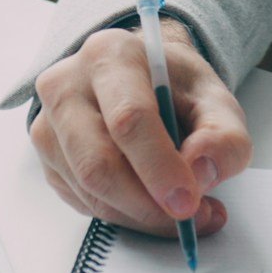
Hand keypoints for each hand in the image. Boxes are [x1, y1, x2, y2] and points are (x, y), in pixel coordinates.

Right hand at [28, 18, 253, 237]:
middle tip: (191, 217)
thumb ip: (224, 136)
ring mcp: (48, 125)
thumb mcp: (216, 101)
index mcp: (109, 55)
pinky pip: (83, 203)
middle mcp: (66, 86)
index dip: (160, 167)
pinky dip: (124, 215)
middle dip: (147, 203)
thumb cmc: (174, 88)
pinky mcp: (47, 160)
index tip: (188, 201)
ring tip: (184, 210)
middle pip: (98, 162)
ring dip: (140, 214)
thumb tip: (200, 170)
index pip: (129, 118)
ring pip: (89, 191)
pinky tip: (152, 203)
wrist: (142, 81)